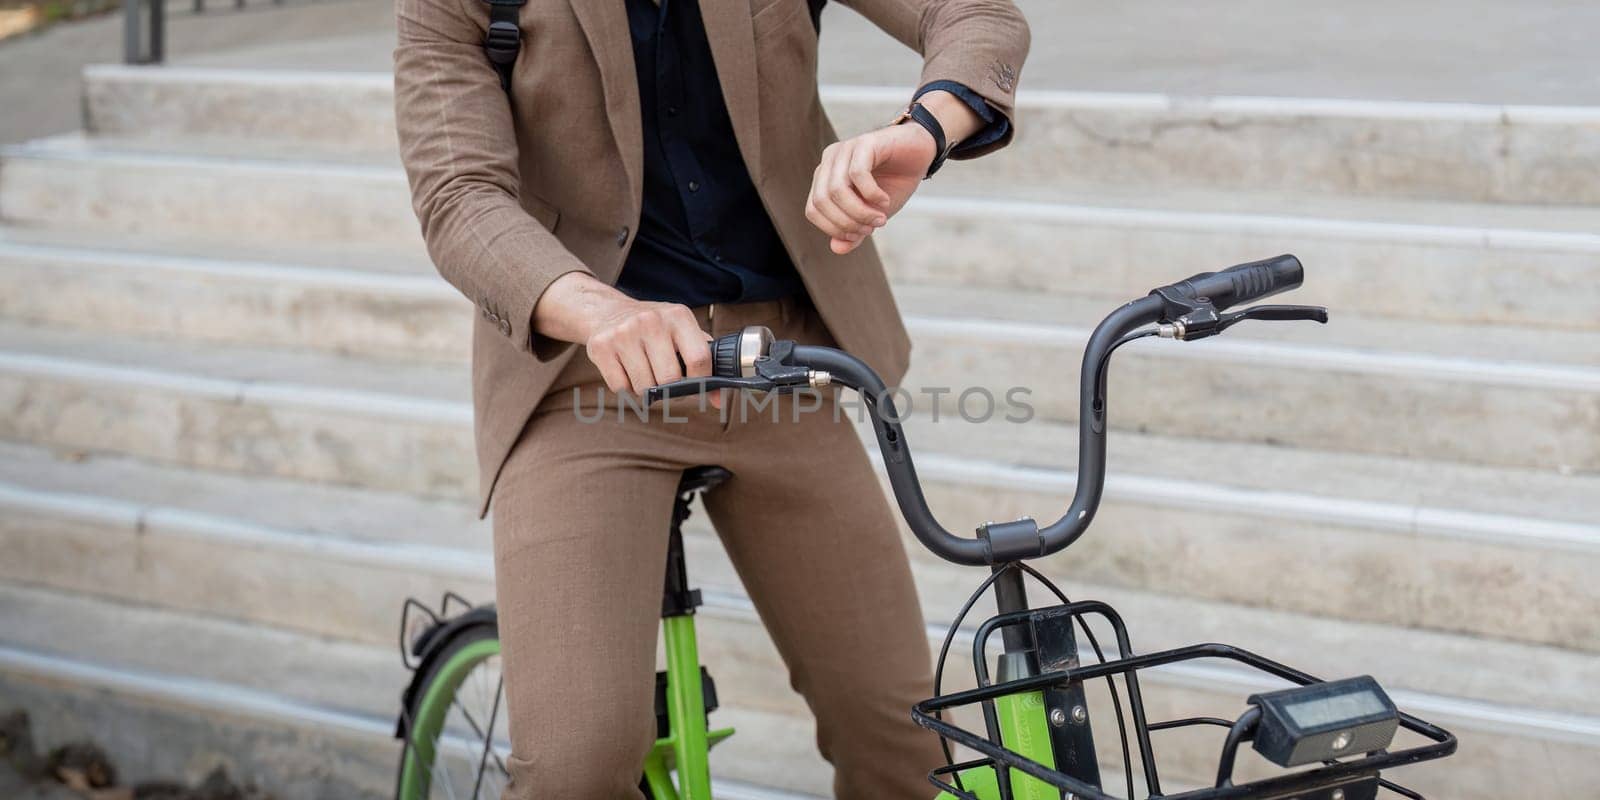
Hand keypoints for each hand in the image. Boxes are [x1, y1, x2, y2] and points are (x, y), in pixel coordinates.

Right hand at [533, 272, 713, 399]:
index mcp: (678, 316)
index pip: (699, 359)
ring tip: (645, 375)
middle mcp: (651, 321)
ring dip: (647, 391)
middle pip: (670, 378)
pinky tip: (627, 372)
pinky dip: (626, 389)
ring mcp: (624, 333)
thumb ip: (703, 361)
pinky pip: (621, 388)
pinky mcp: (601, 347)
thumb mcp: (681, 332)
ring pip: (644, 387)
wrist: (607, 311)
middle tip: (667, 385)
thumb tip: (717, 401)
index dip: (701, 381)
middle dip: (670, 390)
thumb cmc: (654, 328)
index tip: (695, 387)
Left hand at [805, 123, 933, 254]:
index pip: (812, 210)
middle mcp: (829, 161)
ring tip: (880, 218)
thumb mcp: (873, 214)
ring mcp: (845, 149)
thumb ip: (853, 232)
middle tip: (871, 228)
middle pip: (821, 201)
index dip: (834, 228)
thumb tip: (836, 248)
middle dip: (847, 222)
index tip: (860, 235)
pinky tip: (885, 201)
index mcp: (824, 177)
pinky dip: (871, 194)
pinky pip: (858, 174)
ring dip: (860, 212)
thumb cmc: (894, 182)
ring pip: (837, 190)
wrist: (921, 154)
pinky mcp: (864, 142)